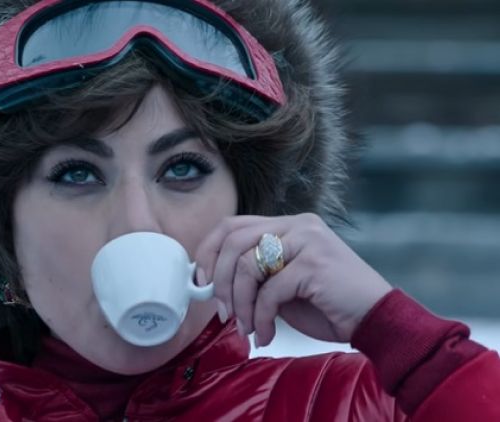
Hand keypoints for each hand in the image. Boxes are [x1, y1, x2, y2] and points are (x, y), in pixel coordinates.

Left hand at [194, 213, 391, 346]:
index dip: (208, 252)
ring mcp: (307, 240)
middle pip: (234, 240)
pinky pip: (269, 291)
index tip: (201, 282)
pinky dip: (261, 318)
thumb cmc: (328, 306)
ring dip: (240, 304)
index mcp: (288, 225)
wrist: (376, 320)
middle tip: (222, 311)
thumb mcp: (282, 285)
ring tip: (247, 328)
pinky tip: (266, 335)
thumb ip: (255, 276)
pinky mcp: (314, 263)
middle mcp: (297, 225)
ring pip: (247, 265)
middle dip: (219, 280)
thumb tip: (212, 283)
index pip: (232, 225)